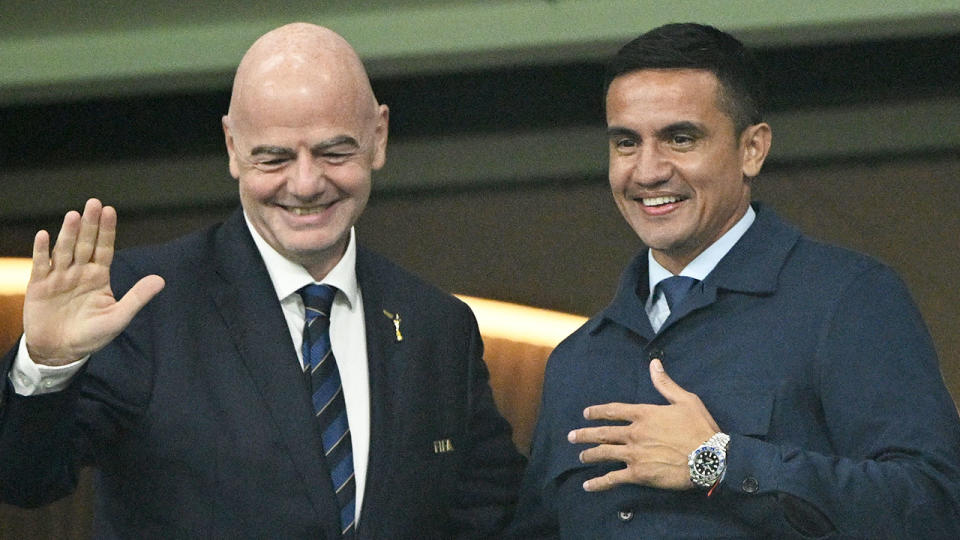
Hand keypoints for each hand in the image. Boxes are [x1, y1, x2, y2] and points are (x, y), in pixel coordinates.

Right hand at [22, 198, 164, 365]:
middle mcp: (79, 272)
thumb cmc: (92, 335)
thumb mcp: (118, 317)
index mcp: (99, 276)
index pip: (104, 248)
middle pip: (85, 243)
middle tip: (94, 202)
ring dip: (68, 233)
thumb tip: (161, 280)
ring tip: (74, 215)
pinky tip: (44, 235)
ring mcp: (59, 277)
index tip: (111, 210)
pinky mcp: (39, 286)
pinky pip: (41, 265)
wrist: (61, 351)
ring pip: (64, 250)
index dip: (107, 230)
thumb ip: (137, 297)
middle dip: (90, 224)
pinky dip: (41, 250)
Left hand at [567, 358, 719, 490]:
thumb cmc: (700, 428)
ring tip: (580, 456)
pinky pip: (613, 478)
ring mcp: (634, 454)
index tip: (586, 413)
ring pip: (604, 453)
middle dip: (584, 434)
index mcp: (644, 414)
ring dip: (589, 455)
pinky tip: (587, 486)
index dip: (598, 412)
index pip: (614, 411)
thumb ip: (665, 384)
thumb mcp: (685, 400)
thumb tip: (654, 364)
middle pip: (603, 433)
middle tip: (571, 436)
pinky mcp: (639, 474)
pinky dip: (598, 483)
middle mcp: (634, 433)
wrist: (710, 458)